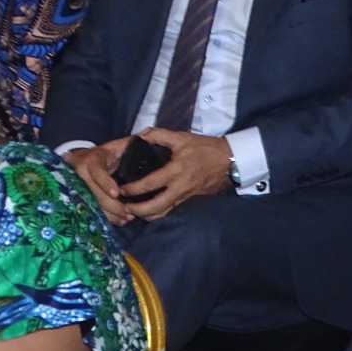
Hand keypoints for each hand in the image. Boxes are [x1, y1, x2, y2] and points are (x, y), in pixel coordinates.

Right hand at [64, 138, 133, 226]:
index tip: (116, 193)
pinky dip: (105, 217)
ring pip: (93, 204)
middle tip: (129, 213)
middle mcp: (81, 174)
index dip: (106, 183)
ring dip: (110, 214)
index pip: (97, 172)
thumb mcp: (114, 145)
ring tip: (126, 219)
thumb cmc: (103, 153)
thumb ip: (129, 142)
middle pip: (95, 194)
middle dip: (113, 205)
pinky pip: (91, 209)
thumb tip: (148, 133)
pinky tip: (118, 221)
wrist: (77, 160)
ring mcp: (77, 187)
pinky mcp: (78, 198)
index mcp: (92, 160)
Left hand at [119, 129, 233, 221]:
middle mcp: (179, 186)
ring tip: (134, 211)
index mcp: (176, 170)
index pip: (151, 184)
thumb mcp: (182, 137)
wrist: (229, 160)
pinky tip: (150, 210)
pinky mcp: (189, 200)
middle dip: (138, 211)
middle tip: (125, 208)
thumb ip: (159, 135)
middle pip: (156, 206)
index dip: (134, 189)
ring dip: (147, 215)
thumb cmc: (205, 148)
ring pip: (163, 213)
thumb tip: (139, 136)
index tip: (122, 189)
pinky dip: (158, 213)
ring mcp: (185, 196)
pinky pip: (170, 210)